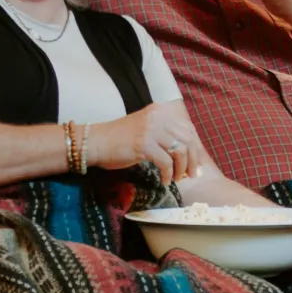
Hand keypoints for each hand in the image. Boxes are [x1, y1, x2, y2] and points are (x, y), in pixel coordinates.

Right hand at [86, 102, 205, 184]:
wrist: (96, 142)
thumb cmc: (120, 139)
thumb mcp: (146, 129)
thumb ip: (165, 135)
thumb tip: (188, 153)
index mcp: (161, 111)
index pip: (188, 128)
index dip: (195, 148)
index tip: (196, 163)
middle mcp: (158, 117)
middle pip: (188, 140)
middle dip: (193, 160)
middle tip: (192, 174)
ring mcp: (151, 129)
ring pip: (180, 151)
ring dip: (182, 169)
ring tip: (178, 178)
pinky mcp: (144, 144)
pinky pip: (166, 162)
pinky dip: (168, 174)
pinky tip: (164, 180)